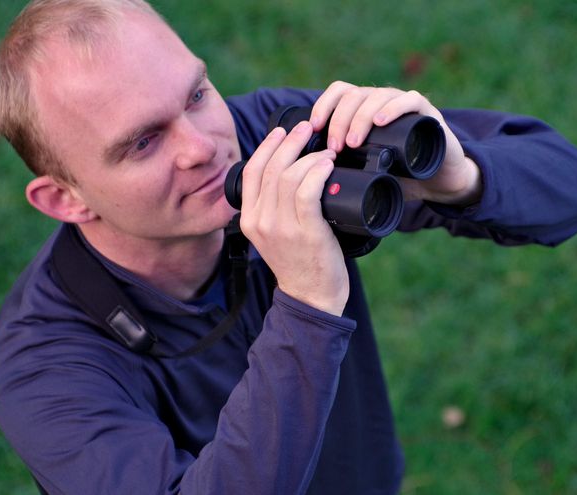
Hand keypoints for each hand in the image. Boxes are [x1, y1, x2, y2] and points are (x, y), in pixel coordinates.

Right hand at [238, 121, 348, 315]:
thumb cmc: (300, 263)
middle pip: (271, 168)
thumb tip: (288, 173)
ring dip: (309, 156)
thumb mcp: (274, 235)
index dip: (267, 146)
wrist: (311, 298)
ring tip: (325, 152)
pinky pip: (307, 192)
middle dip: (290, 142)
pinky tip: (327, 165)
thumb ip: (273, 208)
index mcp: (249, 220)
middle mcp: (261, 222)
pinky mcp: (306, 232)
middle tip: (306, 129)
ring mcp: (282, 228)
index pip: (252, 171)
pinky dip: (318, 172)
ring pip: (289, 177)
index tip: (282, 131)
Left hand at [310, 81, 481, 205]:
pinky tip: (381, 121)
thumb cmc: (401, 176)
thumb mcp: (367, 171)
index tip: (314, 128)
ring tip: (353, 143)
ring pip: (377, 96)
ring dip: (360, 117)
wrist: (440, 181)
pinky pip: (410, 100)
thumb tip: (311, 179)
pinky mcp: (427, 114)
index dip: (324, 105)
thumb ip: (345, 169)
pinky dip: (393, 108)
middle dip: (339, 119)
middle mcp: (383, 102)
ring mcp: (405, 105)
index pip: (340, 92)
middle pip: (354, 95)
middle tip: (335, 147)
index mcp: (366, 110)